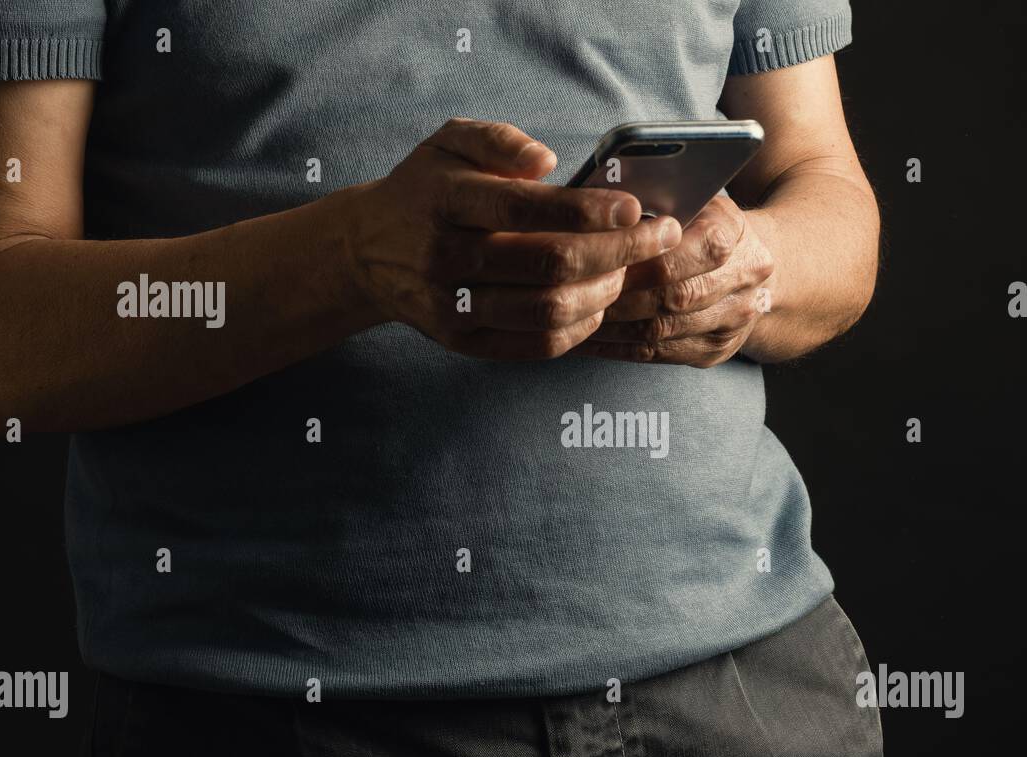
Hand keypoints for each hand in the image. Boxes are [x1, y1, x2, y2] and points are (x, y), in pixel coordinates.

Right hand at [342, 118, 681, 360]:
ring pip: (548, 311)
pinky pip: (535, 345)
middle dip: (619, 252)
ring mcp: (453, 306)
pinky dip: (579, 329)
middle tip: (659, 238)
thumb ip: (499, 140)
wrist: (367, 251)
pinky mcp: (463, 342)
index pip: (528, 209)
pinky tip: (599, 303)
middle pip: (550, 265)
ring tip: (630, 271)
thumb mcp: (450, 142)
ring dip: (604, 292)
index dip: (589, 211)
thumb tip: (547, 160)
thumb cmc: (427, 189)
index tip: (635, 207)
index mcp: (447, 200)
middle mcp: (447, 257)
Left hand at [572, 195, 774, 366]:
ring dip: (613, 329)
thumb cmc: (705, 224)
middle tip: (574, 296)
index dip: (636, 264)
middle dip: (618, 299)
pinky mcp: (715, 351)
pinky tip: (590, 339)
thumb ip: (652, 204)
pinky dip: (619, 349)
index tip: (596, 263)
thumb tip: (595, 206)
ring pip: (663, 333)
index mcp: (731, 235)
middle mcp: (741, 281)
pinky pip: (660, 356)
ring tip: (574, 318)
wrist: (756, 265)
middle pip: (671, 298)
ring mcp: (732, 322)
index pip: (679, 255)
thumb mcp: (687, 198)